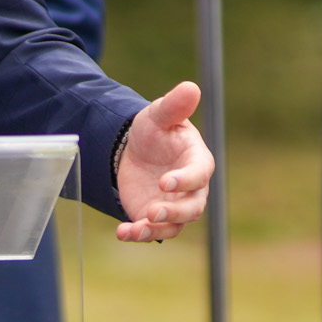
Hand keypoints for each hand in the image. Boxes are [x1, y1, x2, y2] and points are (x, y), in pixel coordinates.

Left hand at [115, 82, 213, 242]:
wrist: (134, 148)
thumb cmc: (154, 130)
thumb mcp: (159, 114)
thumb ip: (174, 105)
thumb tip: (191, 87)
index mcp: (197, 161)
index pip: (199, 174)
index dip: (185, 180)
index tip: (165, 181)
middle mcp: (191, 188)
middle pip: (193, 207)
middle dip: (174, 212)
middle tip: (152, 211)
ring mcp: (175, 205)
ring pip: (175, 225)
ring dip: (157, 228)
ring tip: (135, 228)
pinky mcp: (156, 217)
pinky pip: (153, 231)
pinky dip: (138, 234)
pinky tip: (122, 232)